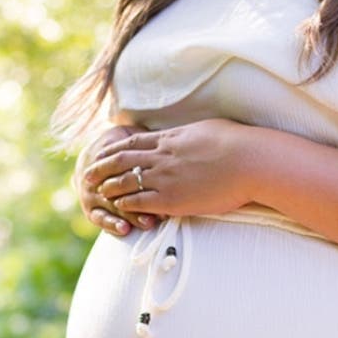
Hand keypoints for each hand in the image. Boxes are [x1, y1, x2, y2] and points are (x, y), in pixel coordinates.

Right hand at [74, 124, 157, 235]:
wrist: (90, 159)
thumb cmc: (119, 146)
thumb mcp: (126, 134)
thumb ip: (138, 135)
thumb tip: (154, 133)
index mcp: (109, 156)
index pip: (124, 164)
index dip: (143, 173)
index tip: (164, 182)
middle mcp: (98, 176)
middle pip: (120, 188)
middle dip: (142, 197)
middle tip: (164, 207)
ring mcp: (91, 194)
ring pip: (113, 205)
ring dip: (131, 214)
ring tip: (148, 222)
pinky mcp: (91, 210)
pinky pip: (100, 218)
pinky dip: (112, 224)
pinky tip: (125, 230)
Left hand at [84, 118, 257, 216]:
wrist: (250, 162)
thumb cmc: (238, 144)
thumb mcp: (208, 129)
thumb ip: (190, 135)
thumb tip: (188, 134)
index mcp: (170, 138)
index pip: (132, 142)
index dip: (113, 149)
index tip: (102, 152)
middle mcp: (162, 157)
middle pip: (121, 160)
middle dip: (101, 168)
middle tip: (87, 174)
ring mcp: (165, 178)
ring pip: (126, 182)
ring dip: (110, 187)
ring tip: (98, 193)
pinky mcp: (172, 199)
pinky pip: (139, 202)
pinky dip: (126, 204)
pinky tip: (118, 207)